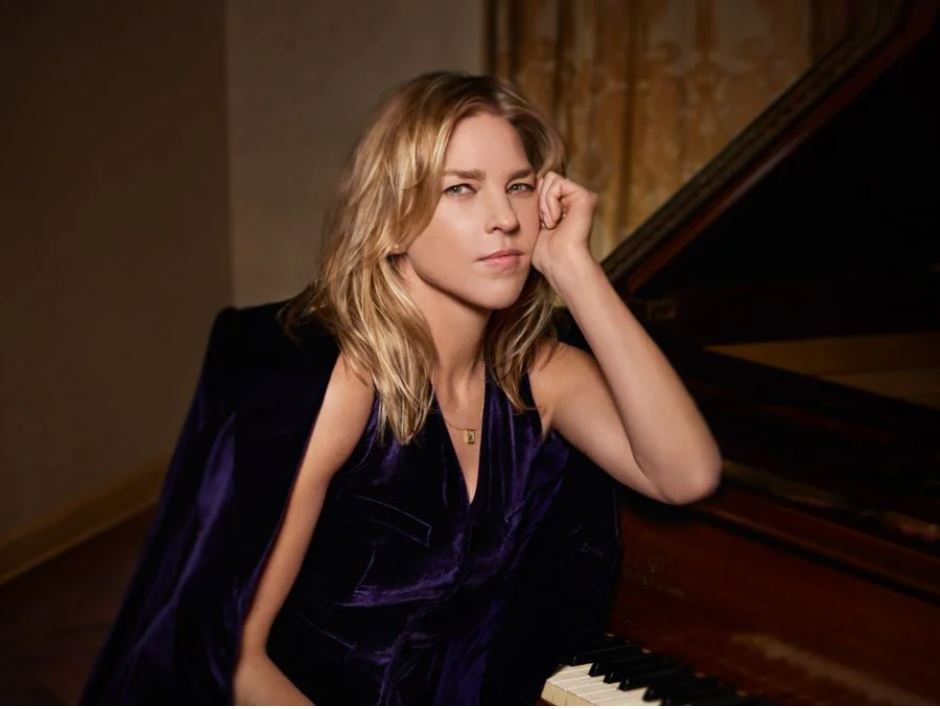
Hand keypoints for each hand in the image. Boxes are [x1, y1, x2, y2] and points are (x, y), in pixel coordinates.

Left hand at [531, 170, 597, 285]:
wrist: (559, 263)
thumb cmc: (546, 252)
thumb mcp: (535, 221)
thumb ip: (537, 200)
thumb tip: (533, 180)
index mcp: (566, 205)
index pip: (543, 185)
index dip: (535, 202)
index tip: (540, 224)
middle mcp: (576, 199)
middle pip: (547, 178)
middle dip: (540, 201)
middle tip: (546, 224)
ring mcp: (582, 197)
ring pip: (551, 179)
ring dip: (544, 204)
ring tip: (551, 224)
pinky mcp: (586, 197)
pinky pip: (557, 183)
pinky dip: (550, 203)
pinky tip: (556, 221)